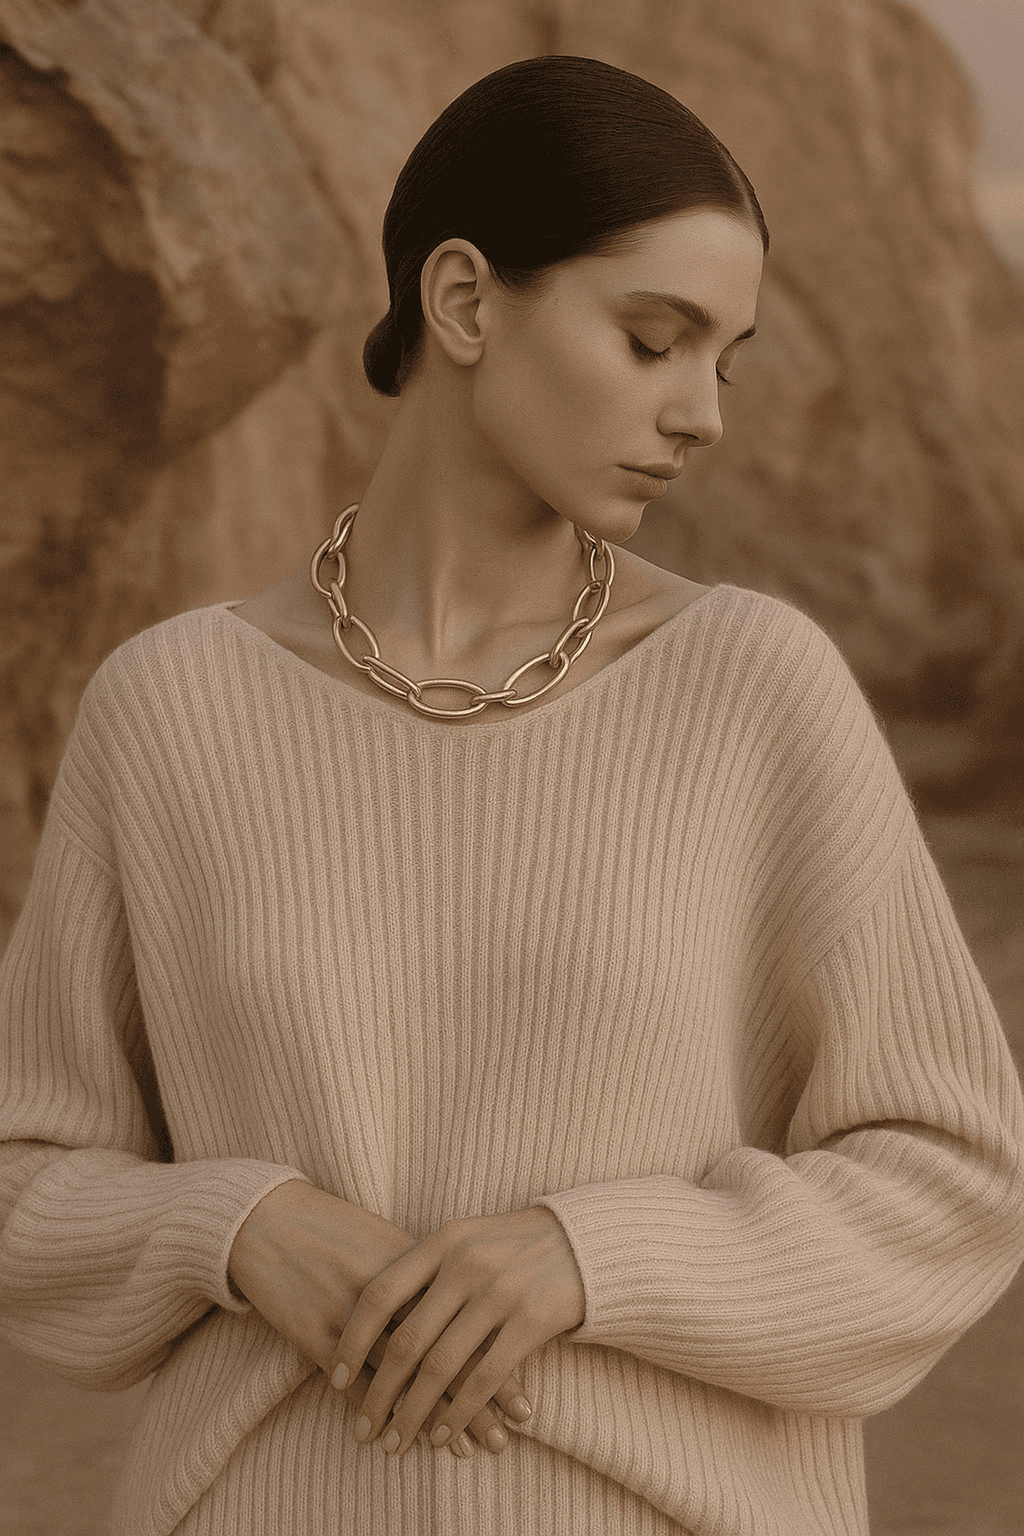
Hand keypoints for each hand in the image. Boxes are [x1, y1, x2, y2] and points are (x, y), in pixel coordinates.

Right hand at [228, 1180, 534, 1456]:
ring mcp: (354, 1312)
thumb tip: (472, 1307)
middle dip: (477, 1399)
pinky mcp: (316, 1332)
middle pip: (445, 1351)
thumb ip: (430, 1273)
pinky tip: (398, 1439)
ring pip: (405, 1375)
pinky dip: (379, 1412)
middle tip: (504, 1436)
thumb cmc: (335, 1228)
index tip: (524, 1401)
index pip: (470, 1322)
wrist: (269, 1219)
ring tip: (463, 1450)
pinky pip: (356, 1382)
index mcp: (417, 1260)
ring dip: (433, 1417)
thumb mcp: (388, 1241)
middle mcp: (393, 1289)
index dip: (497, 1363)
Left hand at [328, 1205, 585, 1458]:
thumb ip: (424, 1271)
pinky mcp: (531, 1320)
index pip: (381, 1293)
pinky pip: (484, 1378)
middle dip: (380, 1393)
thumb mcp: (464, 1240)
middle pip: (407, 1340)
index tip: (335, 1377)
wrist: (582, 1240)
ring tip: (396, 1442)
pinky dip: (460, 1413)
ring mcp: (500, 1292)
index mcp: (442, 1241)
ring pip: (442, 1367)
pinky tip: (443, 1436)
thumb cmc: (511, 1244)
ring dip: (414, 1413)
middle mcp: (466, 1264)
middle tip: (362, 1429)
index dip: (354, 1339)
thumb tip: (372, 1318)